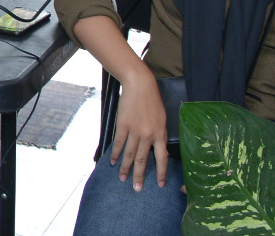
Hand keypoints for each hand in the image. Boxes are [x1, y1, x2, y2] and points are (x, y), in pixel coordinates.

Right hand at [111, 73, 168, 190]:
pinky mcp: (123, 125)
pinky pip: (119, 143)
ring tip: (121, 178)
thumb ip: (160, 135)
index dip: (161, 173)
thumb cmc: (152, 101)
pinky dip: (115, 153)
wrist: (140, 86)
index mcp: (160, 134)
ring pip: (130, 154)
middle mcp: (148, 135)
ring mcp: (135, 131)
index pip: (162, 159)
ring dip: (125, 168)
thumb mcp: (162, 119)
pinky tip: (112, 161)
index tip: (160, 185)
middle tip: (137, 189)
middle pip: (143, 160)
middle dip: (140, 176)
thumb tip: (160, 151)